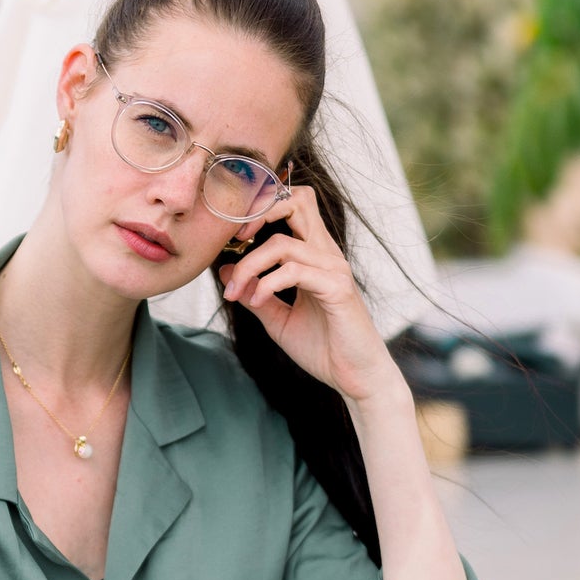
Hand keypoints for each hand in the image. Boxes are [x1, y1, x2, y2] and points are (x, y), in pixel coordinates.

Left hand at [218, 186, 400, 403]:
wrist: (354, 377)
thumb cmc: (322, 347)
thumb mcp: (277, 318)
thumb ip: (254, 292)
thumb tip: (225, 270)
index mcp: (314, 255)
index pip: (293, 205)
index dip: (261, 209)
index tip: (232, 238)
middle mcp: (326, 254)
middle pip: (297, 202)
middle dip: (258, 213)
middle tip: (232, 241)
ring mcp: (334, 269)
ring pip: (283, 245)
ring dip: (249, 267)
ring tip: (234, 293)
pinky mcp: (337, 289)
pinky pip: (294, 272)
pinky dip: (266, 285)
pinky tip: (255, 303)